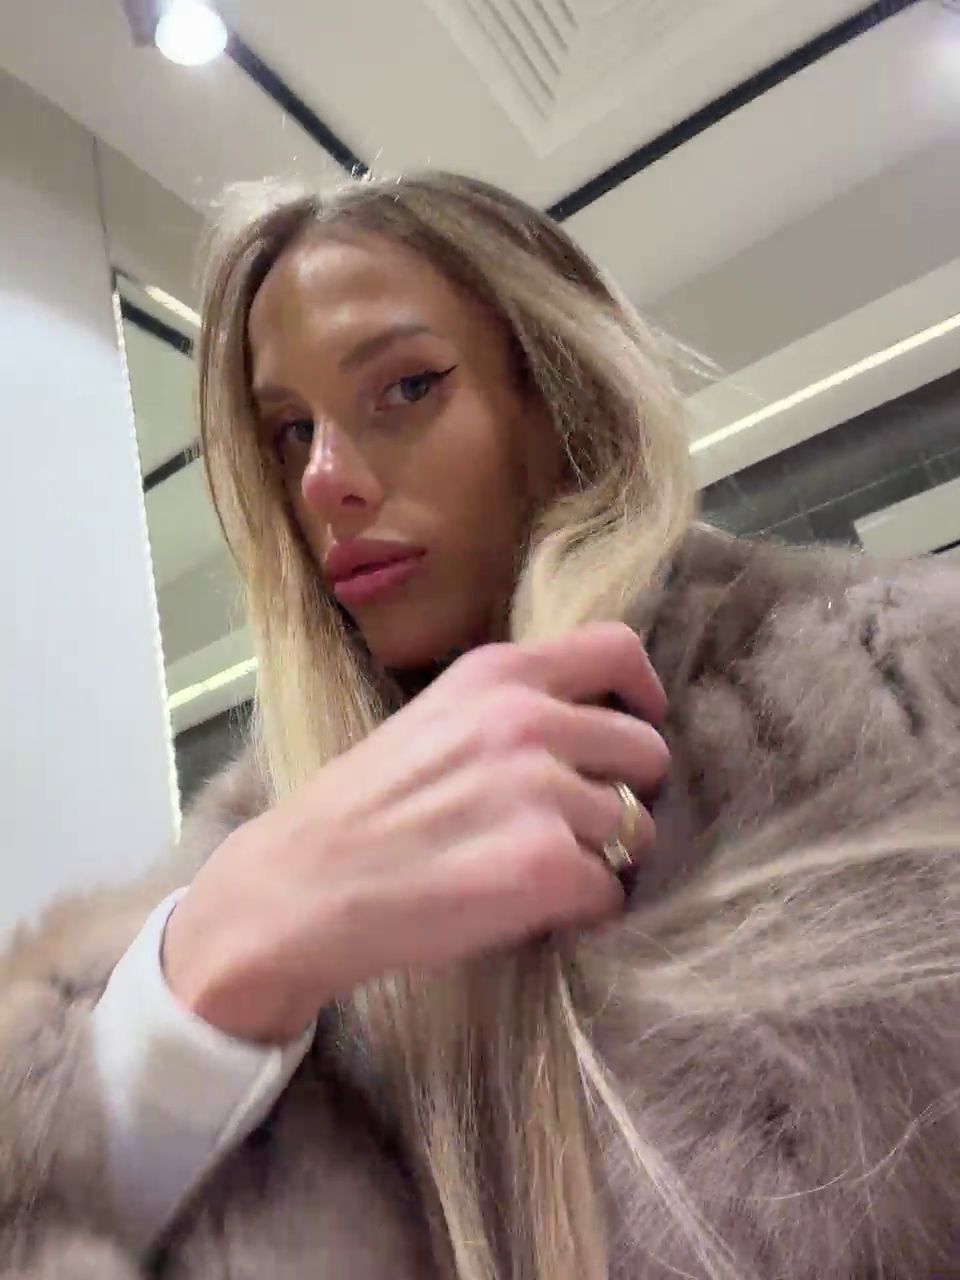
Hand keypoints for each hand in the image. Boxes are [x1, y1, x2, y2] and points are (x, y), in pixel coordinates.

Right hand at [162, 623, 668, 1042]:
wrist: (302, 885)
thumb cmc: (362, 808)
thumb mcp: (434, 718)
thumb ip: (512, 707)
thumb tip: (593, 723)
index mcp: (499, 674)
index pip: (618, 648)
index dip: (644, 692)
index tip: (638, 723)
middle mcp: (528, 719)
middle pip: (645, 748)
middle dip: (627, 790)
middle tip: (582, 823)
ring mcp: (542, 791)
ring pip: (635, 827)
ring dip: (602, 855)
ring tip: (540, 869)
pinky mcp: (546, 866)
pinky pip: (611, 889)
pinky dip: (583, 907)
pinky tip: (530, 906)